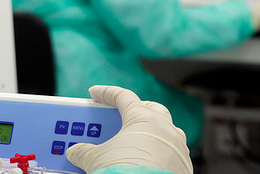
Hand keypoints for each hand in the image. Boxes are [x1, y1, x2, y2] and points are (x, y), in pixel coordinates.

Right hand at [66, 86, 192, 173]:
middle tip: (118, 115)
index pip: (123, 96)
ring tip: (133, 140)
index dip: (106, 93)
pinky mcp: (182, 167)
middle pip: (150, 109)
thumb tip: (76, 152)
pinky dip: (157, 153)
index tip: (95, 93)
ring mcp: (177, 148)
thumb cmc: (124, 171)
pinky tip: (145, 161)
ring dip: (149, 133)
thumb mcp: (96, 158)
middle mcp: (165, 129)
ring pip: (165, 131)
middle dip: (135, 110)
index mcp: (143, 118)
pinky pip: (170, 153)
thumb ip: (84, 150)